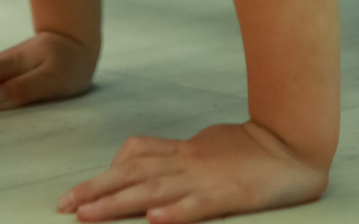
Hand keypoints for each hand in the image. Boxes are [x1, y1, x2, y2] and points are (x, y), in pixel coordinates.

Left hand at [57, 121, 329, 222]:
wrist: (294, 143)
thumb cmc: (249, 149)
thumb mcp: (205, 147)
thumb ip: (172, 155)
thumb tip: (134, 159)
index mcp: (184, 152)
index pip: (134, 160)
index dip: (102, 175)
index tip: (72, 196)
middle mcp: (188, 163)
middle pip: (133, 175)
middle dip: (96, 192)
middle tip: (63, 207)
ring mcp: (207, 178)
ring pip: (153, 190)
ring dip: (118, 203)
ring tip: (88, 216)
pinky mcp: (229, 195)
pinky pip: (198, 205)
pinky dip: (176, 213)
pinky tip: (154, 221)